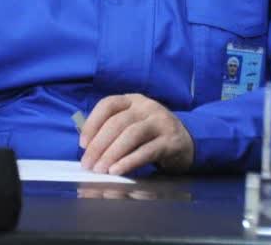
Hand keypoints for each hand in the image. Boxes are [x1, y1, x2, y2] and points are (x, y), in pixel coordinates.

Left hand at [79, 94, 193, 174]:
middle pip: (117, 122)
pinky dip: (129, 161)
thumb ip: (113, 129)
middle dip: (99, 145)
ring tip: (100, 169)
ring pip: (131, 135)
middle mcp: (147, 107)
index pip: (108, 104)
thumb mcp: (133, 124)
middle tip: (88, 165)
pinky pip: (147, 150)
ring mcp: (161, 122)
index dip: (92, 123)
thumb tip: (87, 145)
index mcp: (133, 100)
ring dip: (112, 154)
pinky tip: (117, 170)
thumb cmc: (151, 135)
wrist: (187, 141)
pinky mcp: (171, 140)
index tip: (82, 143)